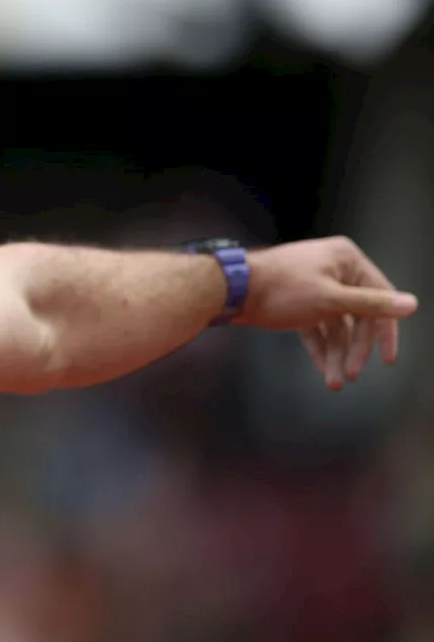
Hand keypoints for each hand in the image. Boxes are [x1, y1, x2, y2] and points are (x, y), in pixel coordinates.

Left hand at [239, 236, 417, 389]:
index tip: (387, 360)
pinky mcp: (298, 302)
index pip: (380, 297)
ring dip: (336, 354)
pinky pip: (316, 327)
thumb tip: (411, 305)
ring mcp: (315, 286)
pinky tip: (324, 370)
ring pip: (335, 325)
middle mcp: (334, 269)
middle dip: (353, 348)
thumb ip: (371, 304)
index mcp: (347, 260)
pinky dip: (320, 347)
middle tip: (351, 375)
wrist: (231, 289)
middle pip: (357, 315)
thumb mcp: (330, 299)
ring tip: (334, 382)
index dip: (384, 331)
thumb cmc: (281, 289)